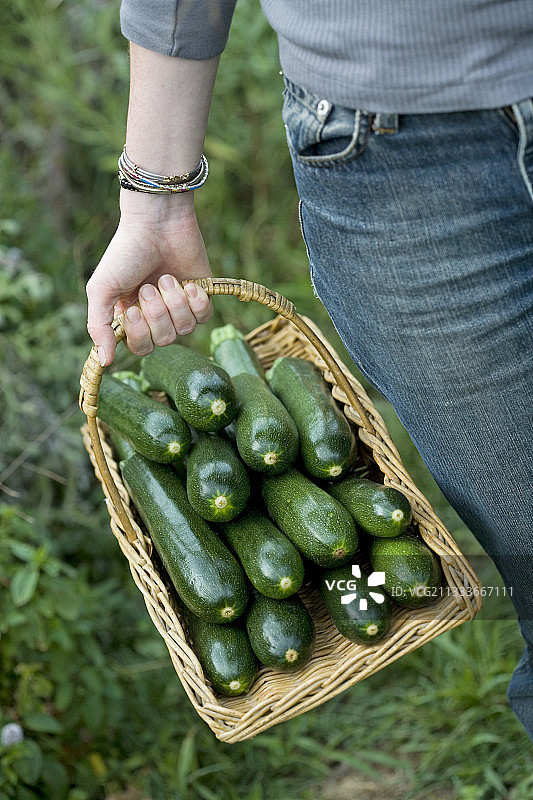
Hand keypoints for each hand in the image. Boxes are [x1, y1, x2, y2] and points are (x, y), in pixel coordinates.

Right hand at [86, 194, 212, 365]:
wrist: (156, 223)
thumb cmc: (126, 253)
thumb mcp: (102, 289)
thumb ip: (99, 326)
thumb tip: (104, 361)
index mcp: (131, 318)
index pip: (140, 348)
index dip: (139, 334)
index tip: (132, 309)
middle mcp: (157, 317)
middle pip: (164, 341)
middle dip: (157, 314)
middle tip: (149, 286)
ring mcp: (180, 308)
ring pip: (185, 331)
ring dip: (175, 303)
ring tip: (167, 278)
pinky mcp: (201, 298)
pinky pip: (204, 318)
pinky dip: (196, 302)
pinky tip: (188, 284)